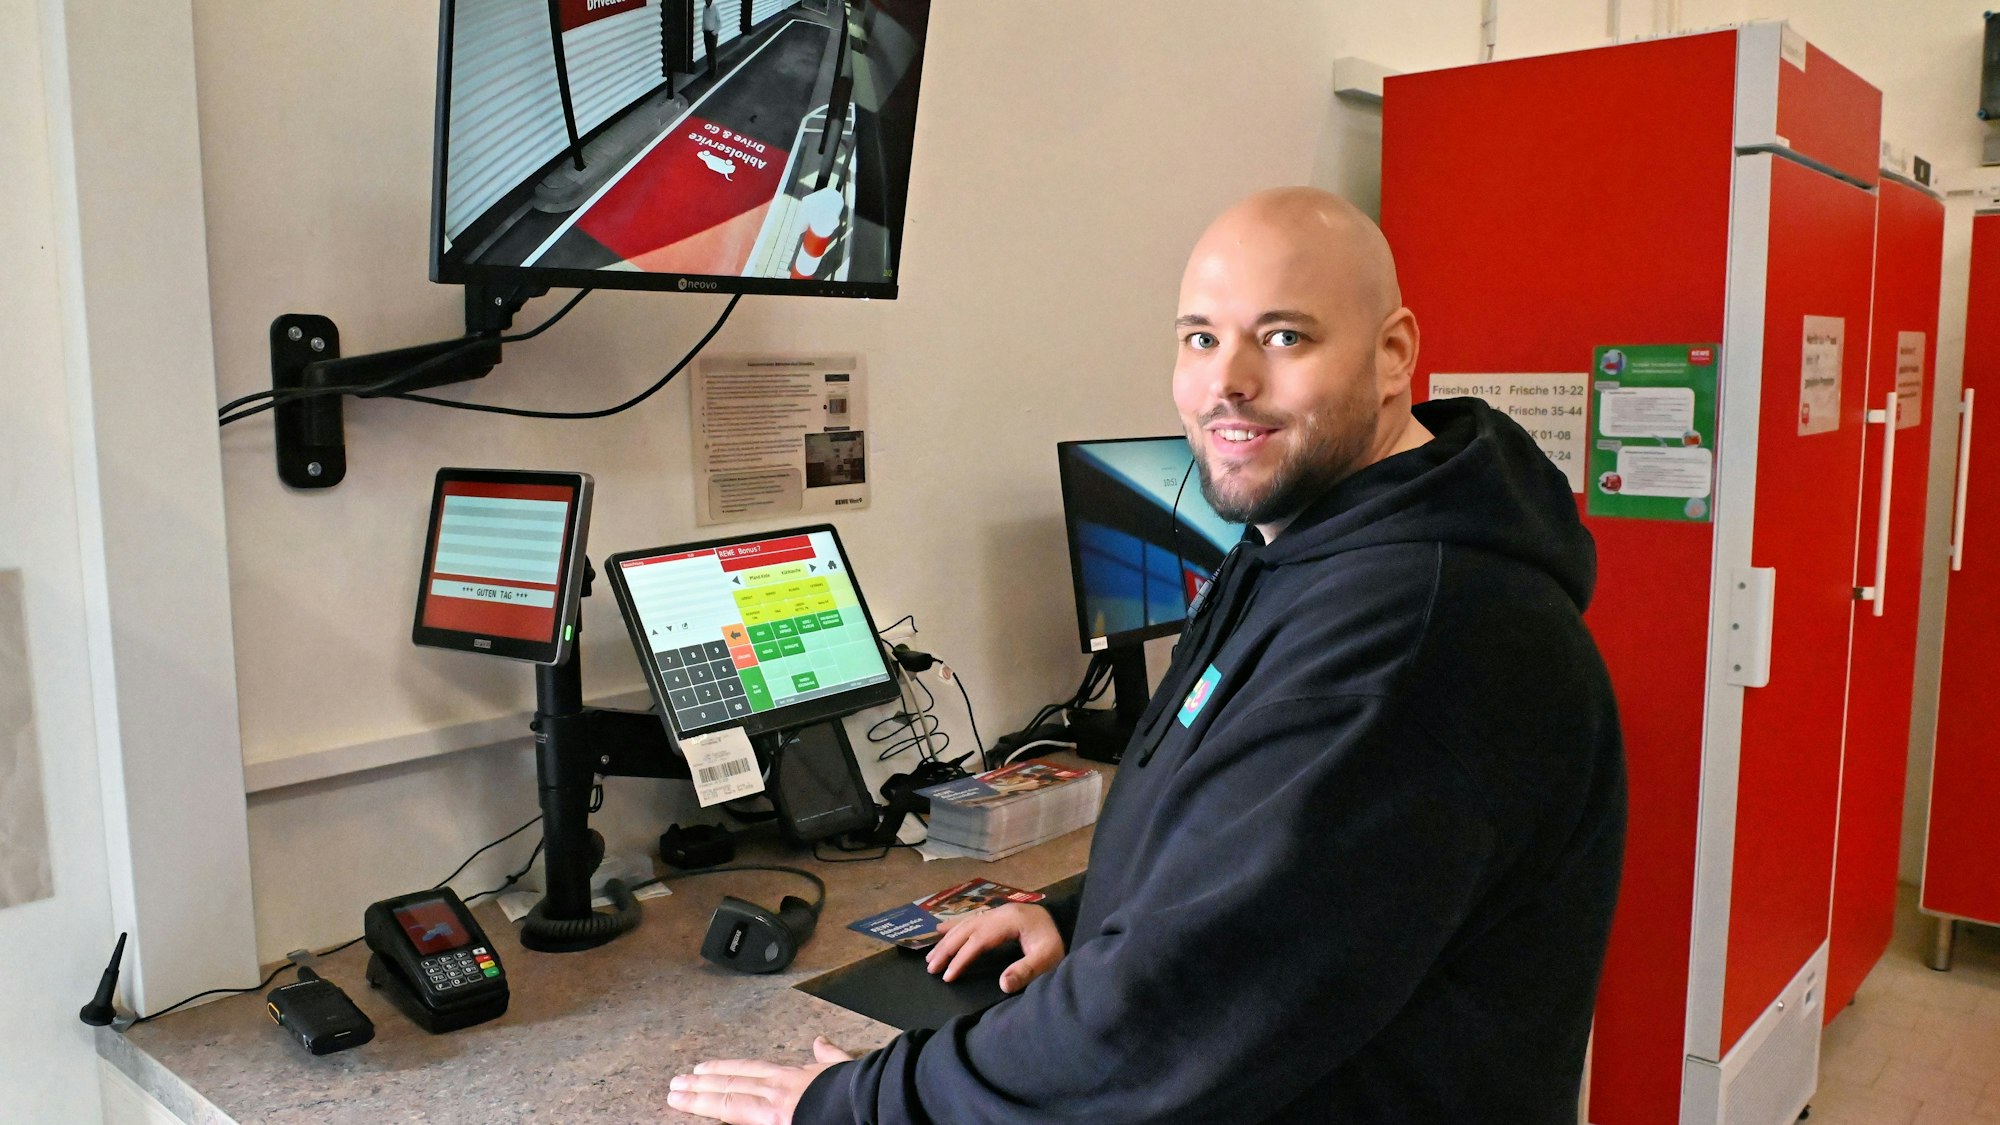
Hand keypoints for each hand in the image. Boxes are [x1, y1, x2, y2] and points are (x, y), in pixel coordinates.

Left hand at [667, 1036, 852, 1123]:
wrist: (868, 1094)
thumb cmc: (856, 1085)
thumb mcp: (841, 1066)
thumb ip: (827, 1057)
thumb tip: (821, 1041)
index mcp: (791, 1076)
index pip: (749, 1070)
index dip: (724, 1069)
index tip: (702, 1069)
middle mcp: (777, 1088)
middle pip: (730, 1083)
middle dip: (701, 1084)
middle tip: (676, 1083)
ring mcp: (773, 1106)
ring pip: (726, 1098)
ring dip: (698, 1097)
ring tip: (675, 1095)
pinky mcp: (773, 1121)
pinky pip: (738, 1116)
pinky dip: (717, 1114)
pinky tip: (697, 1110)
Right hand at [925, 903, 1064, 992]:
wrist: (1071, 923)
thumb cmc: (1057, 944)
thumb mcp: (1048, 959)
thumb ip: (1026, 970)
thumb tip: (1002, 984)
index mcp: (1010, 921)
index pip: (979, 940)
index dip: (962, 958)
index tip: (948, 976)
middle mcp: (1000, 913)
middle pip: (967, 930)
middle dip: (947, 949)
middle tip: (931, 968)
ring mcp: (998, 912)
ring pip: (966, 924)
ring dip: (947, 940)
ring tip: (930, 956)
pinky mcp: (999, 915)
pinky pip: (971, 920)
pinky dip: (954, 926)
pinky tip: (940, 929)